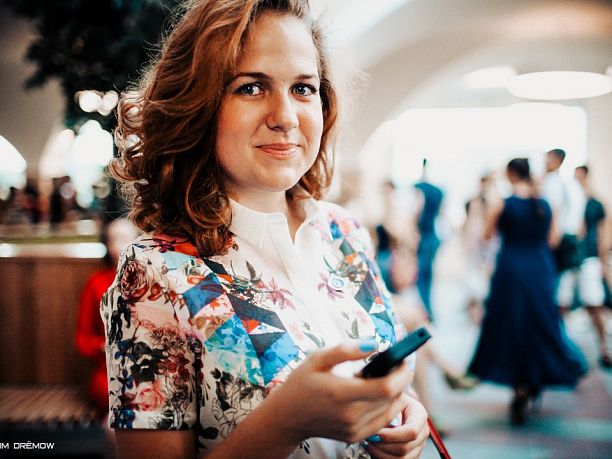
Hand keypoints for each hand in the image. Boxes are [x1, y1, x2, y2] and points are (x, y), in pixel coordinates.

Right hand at [264, 341, 412, 444]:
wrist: (287, 417)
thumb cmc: (302, 383)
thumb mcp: (318, 358)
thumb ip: (345, 350)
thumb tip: (375, 345)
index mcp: (341, 393)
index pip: (387, 388)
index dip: (402, 373)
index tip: (404, 360)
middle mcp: (350, 415)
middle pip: (393, 398)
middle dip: (401, 380)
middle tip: (398, 365)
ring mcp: (353, 429)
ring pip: (391, 411)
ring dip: (396, 393)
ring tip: (387, 377)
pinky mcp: (355, 437)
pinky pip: (382, 422)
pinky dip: (388, 407)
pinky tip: (379, 394)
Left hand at [366, 393, 428, 458]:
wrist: (394, 405)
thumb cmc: (390, 400)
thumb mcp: (391, 398)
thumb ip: (388, 408)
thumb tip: (377, 424)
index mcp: (419, 415)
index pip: (411, 431)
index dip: (392, 435)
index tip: (375, 433)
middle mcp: (422, 432)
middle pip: (405, 448)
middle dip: (383, 446)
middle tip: (368, 439)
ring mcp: (418, 445)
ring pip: (402, 458)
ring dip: (381, 453)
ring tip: (368, 444)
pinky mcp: (412, 454)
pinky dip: (382, 457)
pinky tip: (373, 448)